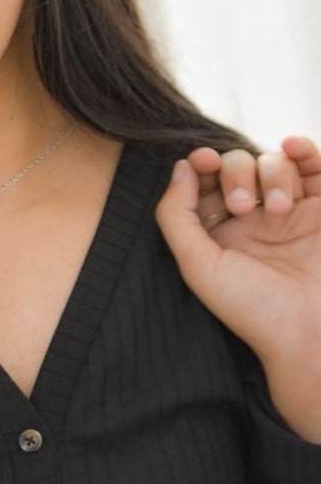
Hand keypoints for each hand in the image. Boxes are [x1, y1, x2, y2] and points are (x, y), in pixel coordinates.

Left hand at [156, 136, 320, 441]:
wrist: (313, 337)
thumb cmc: (252, 309)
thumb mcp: (199, 265)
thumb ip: (176, 215)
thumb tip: (180, 167)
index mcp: (218, 229)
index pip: (205, 180)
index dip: (201, 163)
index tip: (202, 161)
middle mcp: (253, 217)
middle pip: (237, 166)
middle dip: (236, 174)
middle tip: (242, 206)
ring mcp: (291, 211)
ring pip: (273, 162)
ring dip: (271, 173)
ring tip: (278, 208)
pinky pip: (313, 166)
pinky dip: (303, 149)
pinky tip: (293, 147)